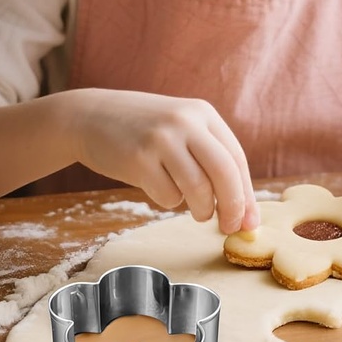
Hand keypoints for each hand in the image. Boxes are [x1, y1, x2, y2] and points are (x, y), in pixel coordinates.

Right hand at [68, 88, 257, 233]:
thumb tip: (242, 210)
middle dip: (233, 207)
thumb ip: (210, 157)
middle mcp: (185, 122)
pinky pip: (168, 196)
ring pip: (198, 189)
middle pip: (224, 173)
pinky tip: (157, 186)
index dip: (247, 195)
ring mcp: (161, 139)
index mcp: (202, 113)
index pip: (236, 159)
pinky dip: (169, 201)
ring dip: (201, 210)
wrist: (91, 116)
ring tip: (196, 210)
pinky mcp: (139, 159)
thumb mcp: (181, 127)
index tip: (250, 222)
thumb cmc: (144, 131)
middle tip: (229, 228)